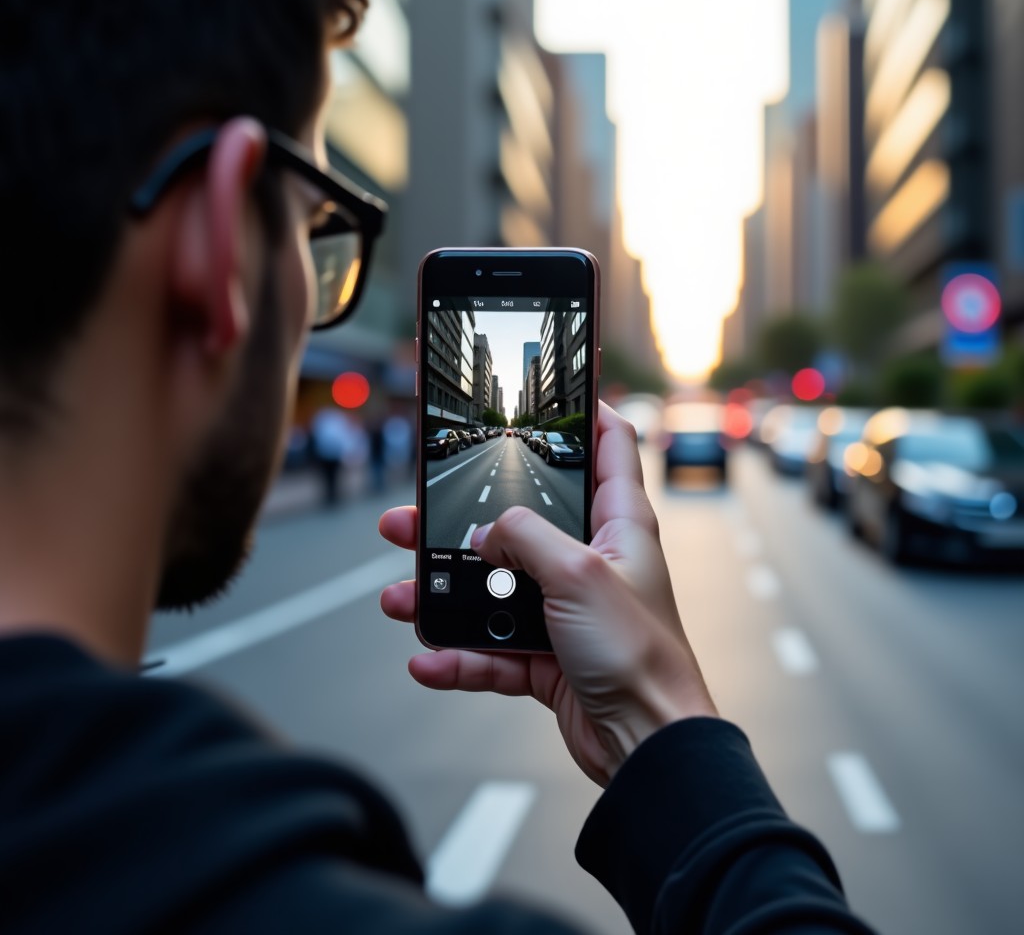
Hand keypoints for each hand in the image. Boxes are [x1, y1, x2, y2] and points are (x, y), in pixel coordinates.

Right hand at [379, 402, 716, 786]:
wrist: (647, 745)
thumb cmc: (639, 653)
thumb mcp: (577, 573)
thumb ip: (524, 537)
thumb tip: (486, 533)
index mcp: (617, 525)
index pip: (610, 447)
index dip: (587, 414)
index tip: (552, 394)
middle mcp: (590, 561)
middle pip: (519, 522)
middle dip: (462, 520)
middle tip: (412, 513)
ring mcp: (565, 609)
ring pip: (493, 587)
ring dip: (444, 593)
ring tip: (398, 595)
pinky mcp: (547, 654)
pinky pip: (491, 648)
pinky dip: (459, 656)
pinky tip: (428, 660)